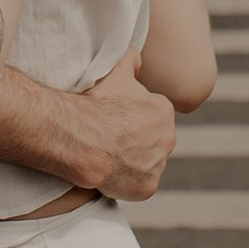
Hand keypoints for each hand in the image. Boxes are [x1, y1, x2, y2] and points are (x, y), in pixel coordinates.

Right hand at [64, 53, 175, 204]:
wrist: (80, 138)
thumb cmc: (96, 103)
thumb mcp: (114, 70)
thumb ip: (131, 59)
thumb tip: (136, 58)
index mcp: (164, 111)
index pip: (150, 115)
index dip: (130, 116)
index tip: (113, 117)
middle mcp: (168, 139)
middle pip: (152, 140)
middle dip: (135, 139)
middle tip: (109, 137)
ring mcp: (158, 166)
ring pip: (147, 163)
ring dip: (132, 161)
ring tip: (108, 155)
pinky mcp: (147, 188)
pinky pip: (139, 185)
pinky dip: (127, 182)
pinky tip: (110, 172)